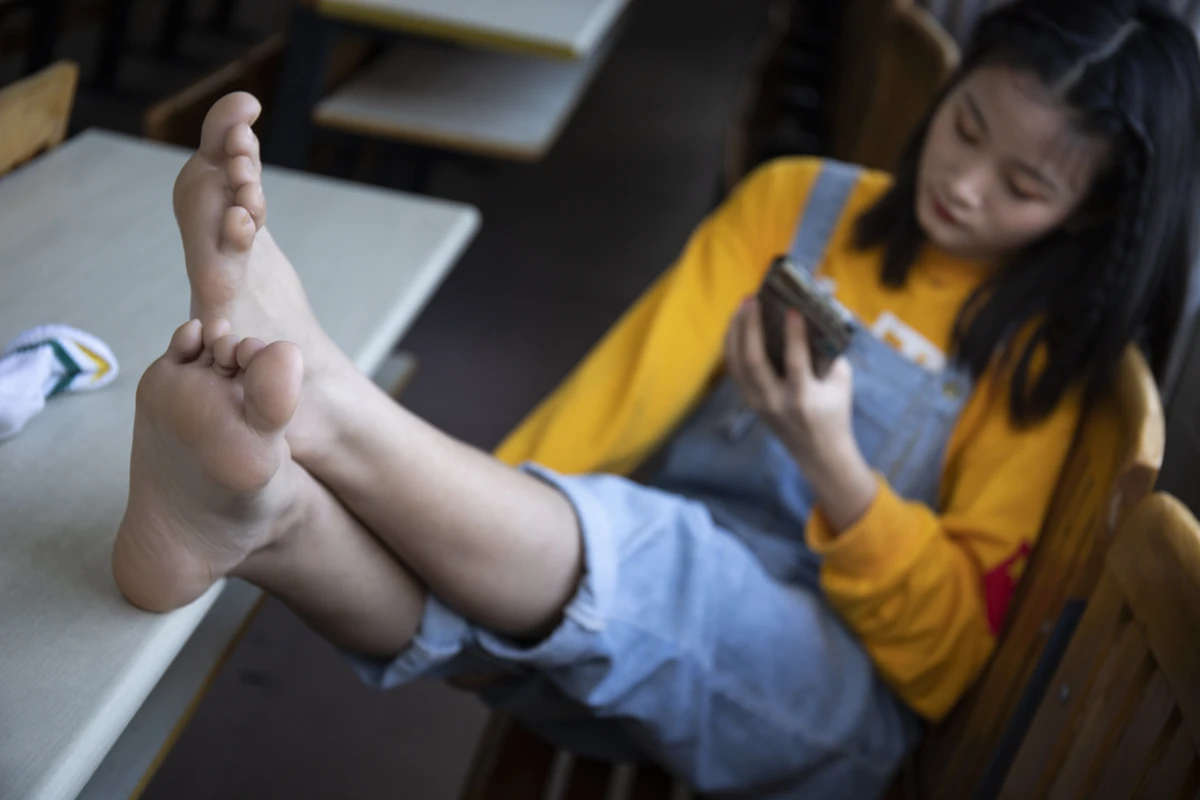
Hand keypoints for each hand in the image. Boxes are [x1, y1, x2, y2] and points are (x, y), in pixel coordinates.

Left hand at [724, 297, 876, 531]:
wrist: (818, 453)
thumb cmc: (834, 410)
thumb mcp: (840, 382)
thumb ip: (829, 351)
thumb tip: (816, 312)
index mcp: (803, 399)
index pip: (794, 363)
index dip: (793, 334)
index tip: (793, 308)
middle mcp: (775, 402)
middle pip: (753, 361)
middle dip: (750, 327)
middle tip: (753, 299)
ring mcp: (758, 402)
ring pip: (737, 363)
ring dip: (736, 330)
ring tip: (743, 304)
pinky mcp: (748, 401)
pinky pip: (734, 368)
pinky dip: (733, 343)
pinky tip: (737, 323)